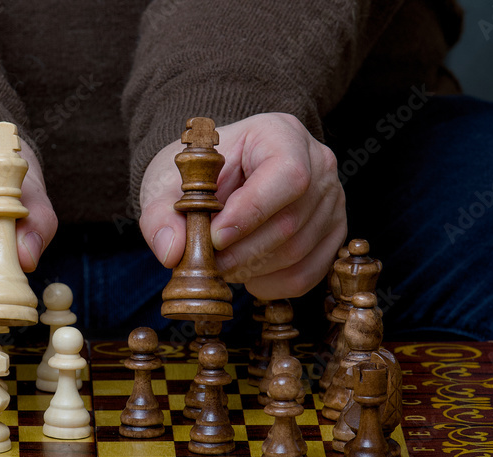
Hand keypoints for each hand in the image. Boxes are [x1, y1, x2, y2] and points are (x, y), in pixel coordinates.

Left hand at [138, 113, 345, 299]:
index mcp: (281, 135)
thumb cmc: (196, 174)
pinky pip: (307, 274)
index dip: (251, 213)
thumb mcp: (168, 183)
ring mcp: (331, 201)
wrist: (216, 176)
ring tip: (222, 264)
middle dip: (242, 251)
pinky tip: (246, 273)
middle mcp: (318, 164)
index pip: (286, 175)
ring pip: (297, 252)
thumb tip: (171, 251)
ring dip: (251, 270)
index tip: (215, 237)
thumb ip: (161, 214)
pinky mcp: (331, 234)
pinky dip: (271, 284)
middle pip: (290, 221)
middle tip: (208, 261)